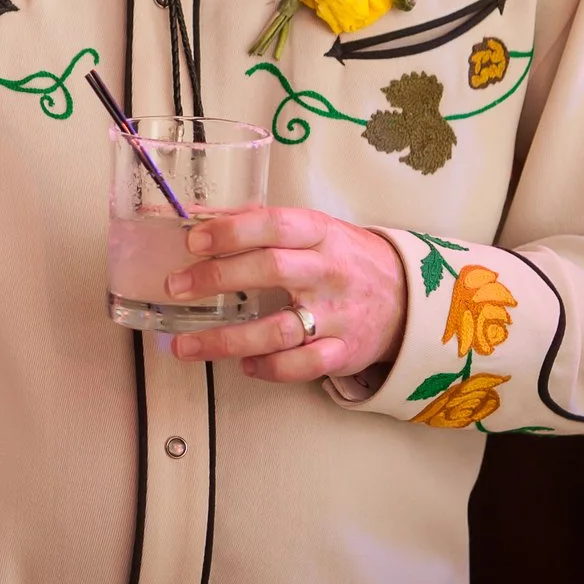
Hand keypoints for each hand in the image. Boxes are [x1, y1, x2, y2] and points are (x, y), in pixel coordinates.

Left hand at [166, 207, 405, 382]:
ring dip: (225, 340)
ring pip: (278, 330)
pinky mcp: (344, 352)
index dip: (231, 231)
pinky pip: (302, 366)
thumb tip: (194, 214)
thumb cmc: (343, 258)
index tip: (193, 241)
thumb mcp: (312, 230)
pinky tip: (245, 365)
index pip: (274, 224)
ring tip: (184, 345)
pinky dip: (269, 368)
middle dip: (216, 279)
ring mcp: (337, 315)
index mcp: (320, 233)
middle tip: (175, 287)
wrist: (408, 299)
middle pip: (270, 270)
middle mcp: (328, 272)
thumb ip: (258, 224)